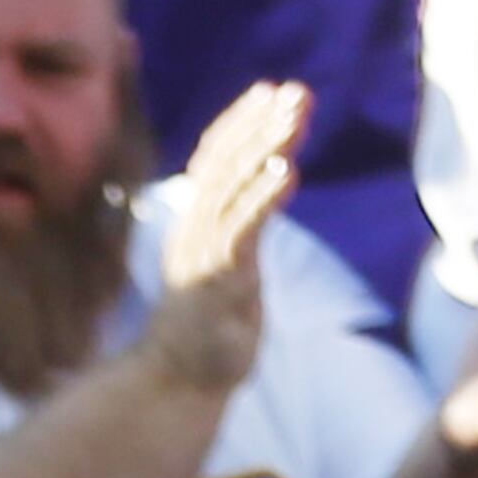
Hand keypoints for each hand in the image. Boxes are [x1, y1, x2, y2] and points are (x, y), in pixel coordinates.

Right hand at [147, 80, 309, 394]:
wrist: (179, 386)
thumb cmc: (209, 334)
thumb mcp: (232, 271)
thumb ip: (246, 231)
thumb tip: (270, 199)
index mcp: (196, 223)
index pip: (215, 158)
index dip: (241, 121)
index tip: (271, 91)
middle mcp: (194, 230)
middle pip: (226, 161)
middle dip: (262, 123)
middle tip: (298, 93)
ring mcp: (202, 254)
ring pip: (233, 186)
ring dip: (267, 147)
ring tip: (298, 118)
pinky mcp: (215, 280)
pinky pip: (241, 229)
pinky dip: (264, 197)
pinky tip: (289, 170)